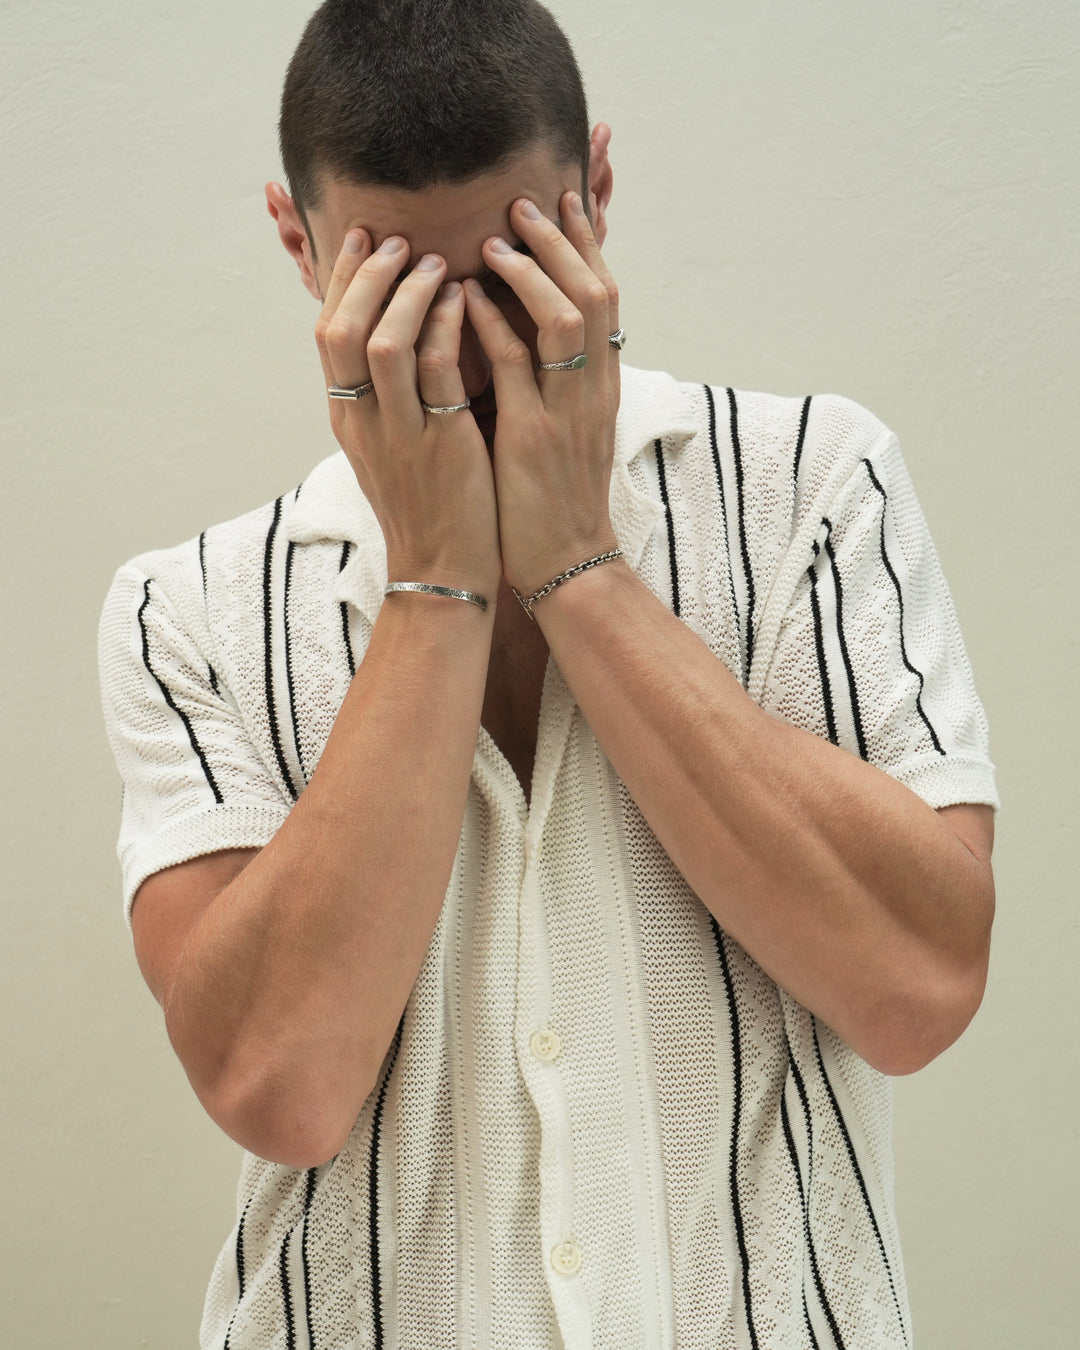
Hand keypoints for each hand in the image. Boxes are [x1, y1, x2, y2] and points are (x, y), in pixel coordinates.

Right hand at [315, 232, 501, 597]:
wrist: (443, 570)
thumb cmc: (426, 504)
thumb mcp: (389, 446)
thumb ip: (387, 394)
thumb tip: (394, 338)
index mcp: (347, 417)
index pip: (329, 333)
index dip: (343, 279)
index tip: (364, 237)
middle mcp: (362, 421)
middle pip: (341, 329)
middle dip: (368, 275)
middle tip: (399, 239)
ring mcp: (399, 433)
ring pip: (385, 343)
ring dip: (409, 293)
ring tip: (437, 261)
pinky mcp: (441, 446)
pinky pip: (437, 373)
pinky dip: (449, 328)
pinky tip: (467, 302)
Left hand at [462, 191, 620, 596]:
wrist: (567, 560)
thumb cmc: (556, 496)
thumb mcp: (571, 428)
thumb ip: (562, 378)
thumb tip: (540, 332)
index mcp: (603, 384)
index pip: (606, 296)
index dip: (587, 244)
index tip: (564, 200)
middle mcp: (594, 388)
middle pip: (594, 291)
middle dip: (562, 240)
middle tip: (527, 201)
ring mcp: (567, 410)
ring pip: (564, 317)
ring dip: (529, 271)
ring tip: (493, 240)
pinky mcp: (532, 435)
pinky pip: (515, 365)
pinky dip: (492, 324)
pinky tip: (467, 299)